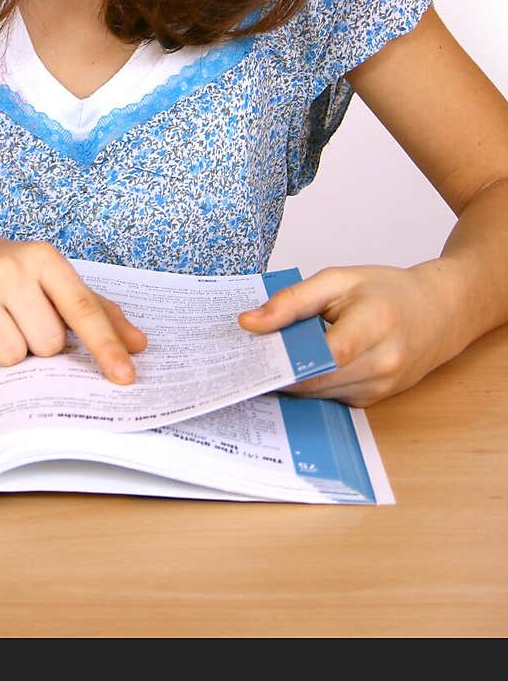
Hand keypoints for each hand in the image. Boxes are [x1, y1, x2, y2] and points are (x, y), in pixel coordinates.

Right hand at [0, 232, 147, 383]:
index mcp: (43, 258)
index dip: (106, 346)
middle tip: (16, 321)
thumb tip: (138, 345)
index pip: (83, 309)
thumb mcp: (47, 281)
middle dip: (35, 346)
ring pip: (11, 357)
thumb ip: (95, 311)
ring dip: (3, 353)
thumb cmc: (0, 275)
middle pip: (46, 345)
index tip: (125, 377)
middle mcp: (9, 266)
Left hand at [237, 260, 459, 406]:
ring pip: (317, 394)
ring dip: (290, 381)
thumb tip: (250, 323)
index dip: (285, 358)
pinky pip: (329, 398)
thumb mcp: (339, 280)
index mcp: (375, 325)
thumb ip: (293, 301)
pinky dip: (308, 385)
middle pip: (316, 381)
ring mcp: (379, 388)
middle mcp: (382, 364)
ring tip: (263, 360)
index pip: (325, 354)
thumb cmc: (388, 291)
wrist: (437, 314)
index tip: (250, 350)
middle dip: (276, 371)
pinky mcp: (372, 401)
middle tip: (243, 357)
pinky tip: (294, 368)